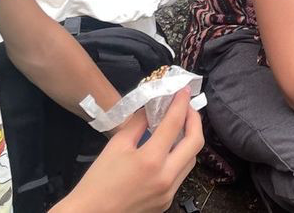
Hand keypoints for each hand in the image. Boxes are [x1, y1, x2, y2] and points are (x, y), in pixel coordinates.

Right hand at [62, 90, 202, 212]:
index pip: (174, 124)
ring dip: (189, 140)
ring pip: (191, 160)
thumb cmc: (98, 181)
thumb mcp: (116, 145)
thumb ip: (138, 123)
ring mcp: (169, 192)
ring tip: (180, 126)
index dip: (181, 103)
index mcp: (151, 160)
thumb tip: (152, 108)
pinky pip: (180, 175)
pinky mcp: (167, 201)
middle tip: (187, 107)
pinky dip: (179, 158)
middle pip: (195, 143)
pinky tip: (169, 150)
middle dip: (195, 120)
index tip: (183, 91)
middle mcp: (166, 178)